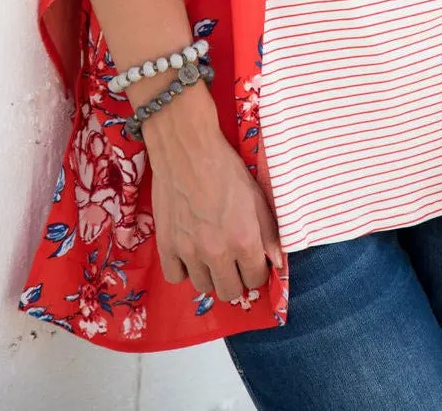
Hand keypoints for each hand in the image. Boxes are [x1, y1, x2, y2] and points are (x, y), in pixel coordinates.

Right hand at [143, 96, 283, 304]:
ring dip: (211, 275)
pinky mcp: (166, 245)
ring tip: (212, 256)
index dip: (257, 271)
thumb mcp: (257, 196)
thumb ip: (269, 232)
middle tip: (234, 262)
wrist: (187, 150)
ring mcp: (189, 251)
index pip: (255, 279)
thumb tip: (276, 262)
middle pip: (229, 291)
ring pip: (203, 287)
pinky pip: (175, 277)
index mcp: (244, 240)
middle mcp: (217, 252)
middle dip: (236, 279)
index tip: (254, 261)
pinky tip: (190, 254)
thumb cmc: (226, 167)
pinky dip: (184, 270)